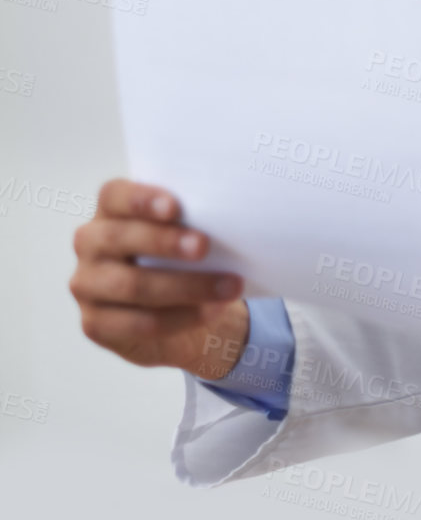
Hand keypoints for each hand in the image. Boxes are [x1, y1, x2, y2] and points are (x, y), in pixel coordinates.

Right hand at [70, 180, 251, 378]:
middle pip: (119, 238)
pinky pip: (138, 323)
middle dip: (165, 242)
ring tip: (229, 286)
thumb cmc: (186, 260)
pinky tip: (211, 311)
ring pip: (132, 285)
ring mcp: (87, 284)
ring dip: (186, 286)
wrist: (182, 312)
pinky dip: (181, 317)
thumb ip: (196, 221)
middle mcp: (91, 244)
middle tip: (205, 246)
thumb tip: (235, 216)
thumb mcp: (189, 234)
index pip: (114, 195)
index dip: (140, 199)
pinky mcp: (95, 323)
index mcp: (111, 211)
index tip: (174, 207)